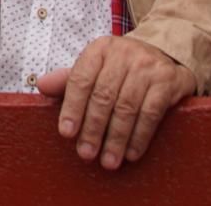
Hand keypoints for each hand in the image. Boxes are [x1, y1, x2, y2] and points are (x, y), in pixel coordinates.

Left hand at [34, 36, 196, 169]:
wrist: (164, 54)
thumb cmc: (121, 67)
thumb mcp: (95, 67)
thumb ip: (68, 80)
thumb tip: (41, 85)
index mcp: (99, 49)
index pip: (81, 79)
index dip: (72, 108)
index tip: (66, 133)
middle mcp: (123, 53)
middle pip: (104, 96)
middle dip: (93, 129)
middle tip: (86, 153)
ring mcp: (147, 66)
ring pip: (127, 107)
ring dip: (116, 138)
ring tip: (108, 161)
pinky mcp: (169, 80)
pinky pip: (151, 113)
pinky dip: (140, 136)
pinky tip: (131, 153)